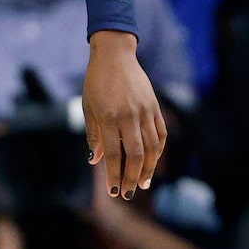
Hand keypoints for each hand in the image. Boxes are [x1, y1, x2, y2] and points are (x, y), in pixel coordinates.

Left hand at [84, 30, 166, 200]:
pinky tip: (152, 162)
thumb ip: (93, 134)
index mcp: (108, 117)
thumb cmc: (96, 82)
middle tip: (128, 193)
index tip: (114, 191)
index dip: (114, 175)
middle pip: (135, 155)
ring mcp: (145, 112)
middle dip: (132, 177)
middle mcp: (128, 116)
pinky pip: (161, 134)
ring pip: (151, 147)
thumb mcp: (88, 106)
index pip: (113, 153)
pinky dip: (158, 151)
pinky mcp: (155, 107)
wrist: (115, 56)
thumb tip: (96, 160)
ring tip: (143, 184)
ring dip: (147, 169)